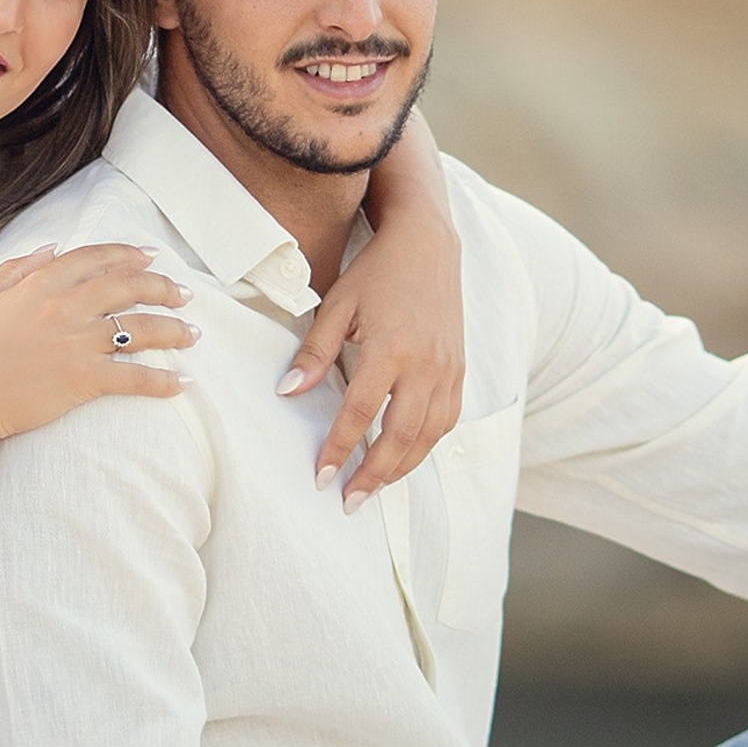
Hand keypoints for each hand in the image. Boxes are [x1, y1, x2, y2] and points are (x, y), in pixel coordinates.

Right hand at [0, 244, 195, 446]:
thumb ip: (18, 267)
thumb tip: (51, 248)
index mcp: (42, 284)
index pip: (96, 258)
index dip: (129, 254)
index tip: (151, 257)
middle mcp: (66, 307)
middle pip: (128, 287)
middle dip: (163, 287)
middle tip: (183, 294)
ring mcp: (77, 343)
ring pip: (140, 328)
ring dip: (174, 329)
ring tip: (194, 333)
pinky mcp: (84, 379)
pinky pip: (133, 377)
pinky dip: (162, 381)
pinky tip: (183, 383)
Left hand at [285, 200, 464, 507]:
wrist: (427, 246)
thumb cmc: (376, 274)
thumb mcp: (337, 305)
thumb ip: (314, 353)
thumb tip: (288, 393)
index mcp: (391, 348)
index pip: (361, 413)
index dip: (340, 448)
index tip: (321, 476)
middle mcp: (426, 365)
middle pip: (401, 436)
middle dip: (373, 475)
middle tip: (348, 501)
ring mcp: (448, 369)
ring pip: (428, 436)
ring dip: (400, 469)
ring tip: (372, 488)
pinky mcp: (459, 370)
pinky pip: (446, 420)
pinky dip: (425, 446)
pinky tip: (403, 457)